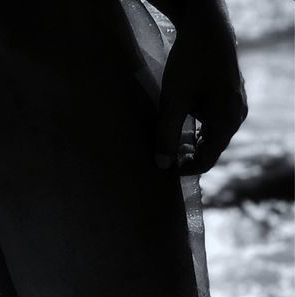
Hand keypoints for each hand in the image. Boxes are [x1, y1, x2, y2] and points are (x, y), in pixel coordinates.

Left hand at [154, 0, 248, 174]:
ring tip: (171, 143)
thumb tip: (162, 165)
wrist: (206, 25)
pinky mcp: (230, 94)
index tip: (166, 169)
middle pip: (212, 149)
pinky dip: (199, 130)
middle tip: (165, 156)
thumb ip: (167, 135)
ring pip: (213, 136)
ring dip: (193, 143)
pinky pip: (216, 122)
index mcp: (227, 121)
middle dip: (189, 156)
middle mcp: (236, 115)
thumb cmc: (191, 62)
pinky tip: (183, 127)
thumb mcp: (173, 101)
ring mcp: (235, 103)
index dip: (186, 169)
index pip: (207, 160)